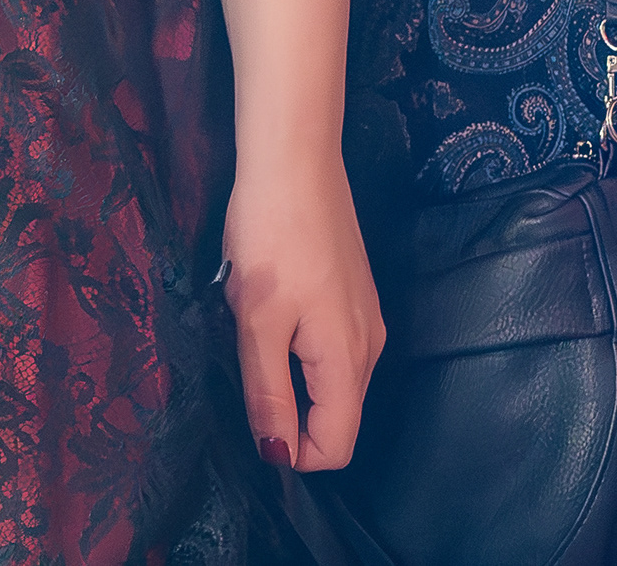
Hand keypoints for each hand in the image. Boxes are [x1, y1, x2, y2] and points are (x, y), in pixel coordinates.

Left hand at [224, 151, 384, 471]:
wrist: (295, 160)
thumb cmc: (271, 238)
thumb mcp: (256, 322)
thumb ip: (268, 393)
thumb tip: (278, 457)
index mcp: (348, 358)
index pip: (337, 446)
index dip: (294, 452)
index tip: (253, 417)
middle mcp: (369, 344)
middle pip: (339, 417)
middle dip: (292, 416)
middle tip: (247, 368)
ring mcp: (366, 317)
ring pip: (335, 383)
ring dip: (295, 381)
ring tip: (258, 333)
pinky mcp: (355, 294)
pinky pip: (334, 350)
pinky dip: (303, 353)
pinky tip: (275, 311)